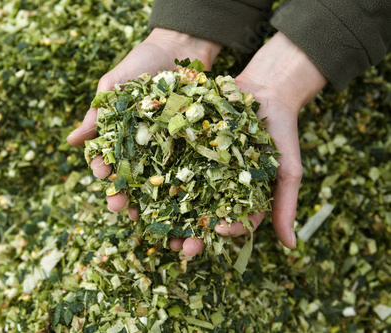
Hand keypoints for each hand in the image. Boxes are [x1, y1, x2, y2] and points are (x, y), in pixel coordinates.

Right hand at [67, 28, 220, 216]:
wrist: (179, 47)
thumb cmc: (140, 63)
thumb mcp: (114, 86)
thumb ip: (96, 114)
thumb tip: (70, 141)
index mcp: (117, 133)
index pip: (105, 158)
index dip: (102, 170)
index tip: (101, 177)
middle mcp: (138, 145)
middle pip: (128, 176)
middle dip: (122, 194)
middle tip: (121, 209)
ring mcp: (163, 146)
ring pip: (153, 179)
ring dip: (148, 200)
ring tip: (145, 216)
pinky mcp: (186, 143)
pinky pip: (182, 167)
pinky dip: (179, 185)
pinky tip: (178, 202)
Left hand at [170, 32, 327, 255]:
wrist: (265, 90)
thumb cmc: (281, 131)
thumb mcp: (288, 169)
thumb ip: (286, 205)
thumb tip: (291, 247)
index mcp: (241, 199)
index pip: (233, 223)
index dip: (226, 230)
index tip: (217, 230)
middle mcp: (217, 189)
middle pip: (200, 218)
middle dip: (189, 234)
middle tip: (177, 247)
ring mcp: (199, 170)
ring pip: (179, 197)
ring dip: (165, 214)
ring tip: (154, 227)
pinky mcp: (184, 150)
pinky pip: (168, 165)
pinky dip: (156, 176)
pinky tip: (142, 185)